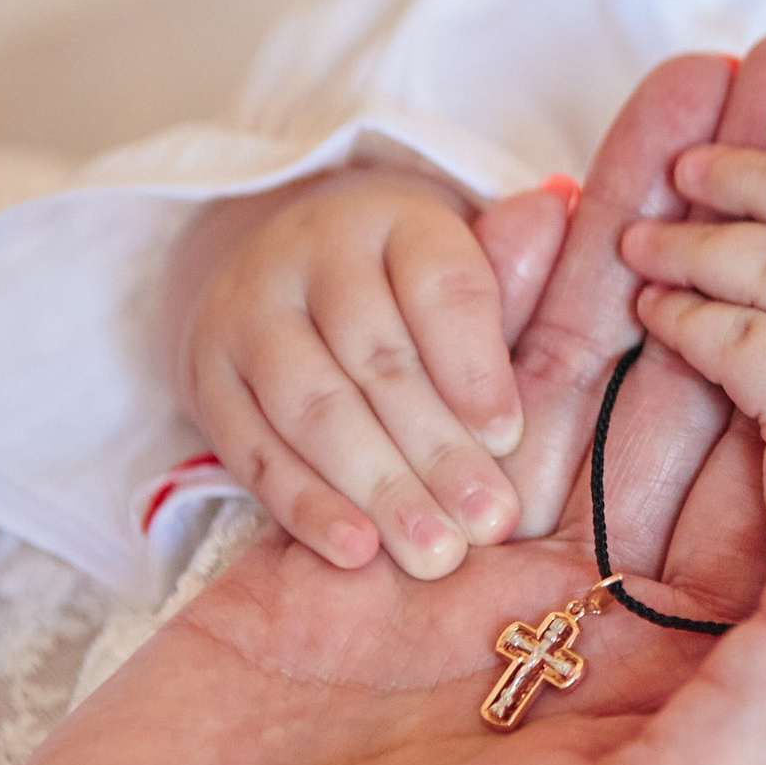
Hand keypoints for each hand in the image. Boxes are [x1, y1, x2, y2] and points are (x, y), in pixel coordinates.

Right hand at [0, 37, 765, 764]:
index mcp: (699, 725)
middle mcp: (595, 652)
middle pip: (702, 416)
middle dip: (757, 253)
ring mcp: (457, 598)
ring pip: (568, 386)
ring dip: (633, 240)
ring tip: (697, 85)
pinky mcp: (325, 567)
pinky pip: (422, 405)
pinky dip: (476, 304)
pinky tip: (542, 193)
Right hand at [170, 165, 576, 578]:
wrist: (281, 278)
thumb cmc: (407, 292)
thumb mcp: (463, 263)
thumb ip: (511, 266)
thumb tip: (556, 213)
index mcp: (393, 219)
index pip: (437, 284)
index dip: (474, 364)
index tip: (509, 438)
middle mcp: (309, 255)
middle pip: (376, 357)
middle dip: (437, 449)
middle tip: (488, 522)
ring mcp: (248, 315)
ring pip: (311, 406)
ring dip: (376, 486)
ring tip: (433, 552)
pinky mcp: (209, 379)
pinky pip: (254, 449)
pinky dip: (306, 505)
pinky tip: (356, 551)